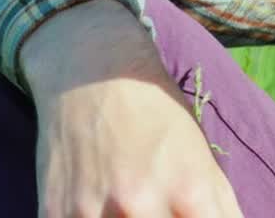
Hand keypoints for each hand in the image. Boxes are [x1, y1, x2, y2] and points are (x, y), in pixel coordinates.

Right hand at [21, 0, 242, 217]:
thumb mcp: (201, 154)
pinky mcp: (53, 217)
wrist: (94, 72)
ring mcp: (92, 215)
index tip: (185, 217)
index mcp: (188, 192)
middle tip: (153, 210)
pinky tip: (95, 210)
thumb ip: (221, 208)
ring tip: (124, 208)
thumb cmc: (155, 114)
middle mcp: (141, 206)